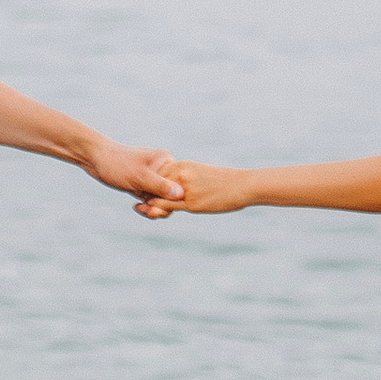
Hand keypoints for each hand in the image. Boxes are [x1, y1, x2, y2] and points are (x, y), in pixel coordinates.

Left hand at [82, 140, 187, 206]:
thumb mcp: (139, 177)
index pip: (180, 185)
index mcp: (167, 161)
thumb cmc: (117, 163)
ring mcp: (154, 177)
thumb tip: (181, 194)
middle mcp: (163, 169)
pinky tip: (136, 207)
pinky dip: (147, 206)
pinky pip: (153, 200)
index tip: (155, 205)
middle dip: (161, 206)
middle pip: (172, 194)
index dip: (171, 199)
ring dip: (153, 208)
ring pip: (162, 199)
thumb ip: (160, 186)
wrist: (95, 159)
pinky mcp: (144, 185)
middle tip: (147, 210)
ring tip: (140, 208)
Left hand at [132, 160, 253, 217]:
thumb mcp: (202, 175)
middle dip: (144, 192)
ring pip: (157, 195)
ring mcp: (185, 188)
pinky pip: (167, 206)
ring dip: (147, 202)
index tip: (142, 190)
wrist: (243, 185)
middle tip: (137, 201)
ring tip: (139, 208)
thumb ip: (188, 178)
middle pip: (153, 183)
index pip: (158, 172)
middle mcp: (181, 174)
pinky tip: (152, 214)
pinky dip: (156, 210)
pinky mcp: (190, 202)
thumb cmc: (226, 181)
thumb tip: (179, 184)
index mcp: (184, 165)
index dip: (149, 182)